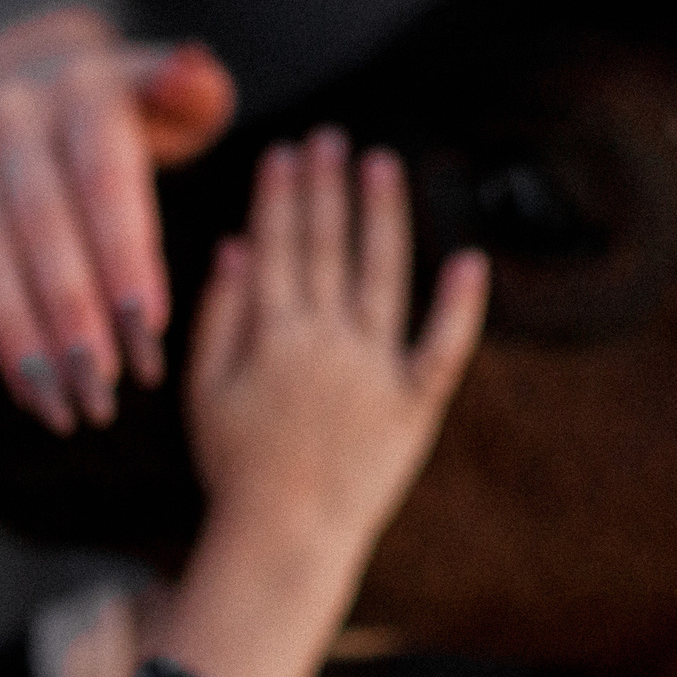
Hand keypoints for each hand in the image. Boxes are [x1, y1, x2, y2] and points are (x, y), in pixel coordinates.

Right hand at [0, 5, 235, 433]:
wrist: (41, 80)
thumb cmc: (134, 114)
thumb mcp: (178, 96)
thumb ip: (196, 94)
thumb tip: (192, 71)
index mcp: (85, 93)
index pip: (104, 180)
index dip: (124, 254)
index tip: (149, 328)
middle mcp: (16, 117)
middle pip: (41, 223)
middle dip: (70, 314)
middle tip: (101, 389)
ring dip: (12, 330)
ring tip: (50, 401)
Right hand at [146, 128, 488, 676]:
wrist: (284, 539)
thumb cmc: (236, 470)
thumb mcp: (205, 391)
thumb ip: (219, 316)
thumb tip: (235, 247)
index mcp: (274, 335)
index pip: (279, 246)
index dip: (283, 194)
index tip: (289, 150)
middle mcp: (327, 342)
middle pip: (329, 249)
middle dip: (329, 188)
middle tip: (334, 138)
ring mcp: (375, 371)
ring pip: (383, 277)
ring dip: (383, 217)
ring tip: (383, 165)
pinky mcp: (416, 405)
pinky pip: (443, 349)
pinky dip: (460, 307)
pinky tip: (471, 260)